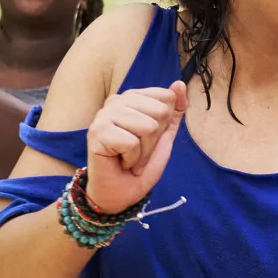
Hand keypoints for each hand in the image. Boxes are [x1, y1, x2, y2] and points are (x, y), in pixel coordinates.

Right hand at [86, 82, 186, 213]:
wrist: (120, 193)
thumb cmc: (139, 164)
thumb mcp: (164, 136)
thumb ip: (174, 111)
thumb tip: (180, 84)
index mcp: (133, 98)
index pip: (166, 98)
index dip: (165, 124)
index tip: (149, 139)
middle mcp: (117, 101)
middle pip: (160, 112)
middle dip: (155, 140)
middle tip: (138, 152)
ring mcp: (104, 114)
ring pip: (148, 127)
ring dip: (144, 152)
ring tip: (130, 158)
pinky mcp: (97, 132)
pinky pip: (132, 142)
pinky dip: (132, 159)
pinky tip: (120, 162)